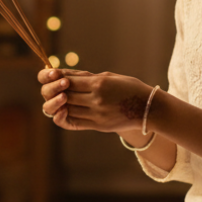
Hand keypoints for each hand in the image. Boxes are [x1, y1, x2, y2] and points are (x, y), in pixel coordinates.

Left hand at [38, 67, 152, 132]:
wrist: (148, 108)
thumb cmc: (130, 87)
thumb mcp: (110, 76)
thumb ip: (88, 77)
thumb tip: (66, 76)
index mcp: (100, 84)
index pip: (69, 81)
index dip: (58, 79)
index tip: (53, 76)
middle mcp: (96, 100)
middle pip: (66, 96)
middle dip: (56, 91)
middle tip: (54, 87)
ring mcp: (97, 115)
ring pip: (68, 110)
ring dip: (59, 104)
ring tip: (58, 98)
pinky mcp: (98, 126)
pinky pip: (75, 122)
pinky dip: (65, 116)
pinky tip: (63, 111)